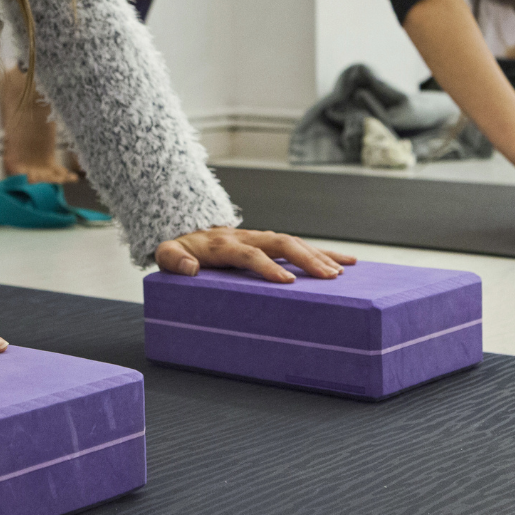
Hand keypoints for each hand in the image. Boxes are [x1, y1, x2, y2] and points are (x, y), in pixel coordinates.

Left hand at [155, 227, 356, 283]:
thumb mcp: (168, 253)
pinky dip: (323, 253)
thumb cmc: (180, 250)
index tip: (288, 283)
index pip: (249, 253)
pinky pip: (299, 246)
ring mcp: (261, 238)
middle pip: (281, 243)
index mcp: (223, 244)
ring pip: (295, 242)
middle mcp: (247, 237)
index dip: (268, 267)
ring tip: (342, 272)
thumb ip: (173, 260)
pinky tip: (346, 264)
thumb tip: (189, 268)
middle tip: (328, 278)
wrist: (188, 232)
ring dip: (319, 256)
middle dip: (307, 259)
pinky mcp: (270, 242)